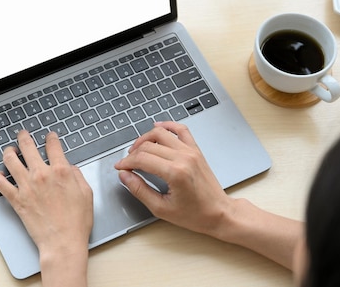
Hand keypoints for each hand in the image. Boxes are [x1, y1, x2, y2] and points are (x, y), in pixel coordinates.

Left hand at [0, 131, 92, 286]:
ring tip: (9, 151)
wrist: (62, 242)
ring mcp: (27, 186)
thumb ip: (77, 176)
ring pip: (10, 160)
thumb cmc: (76, 221)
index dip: (50, 138)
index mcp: (61, 171)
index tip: (49, 136)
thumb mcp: (86, 193)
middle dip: (23, 137)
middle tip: (22, 134)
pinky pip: (0, 183)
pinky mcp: (17, 199)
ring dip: (9, 152)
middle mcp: (41, 174)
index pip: (52, 145)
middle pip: (27, 146)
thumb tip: (70, 168)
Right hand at [114, 121, 231, 235]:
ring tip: (137, 149)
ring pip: (161, 133)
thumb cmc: (195, 214)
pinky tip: (158, 127)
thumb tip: (125, 176)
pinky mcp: (195, 150)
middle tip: (126, 163)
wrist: (219, 212)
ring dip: (145, 138)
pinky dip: (167, 125)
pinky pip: (181, 130)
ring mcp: (191, 151)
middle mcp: (183, 158)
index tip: (120, 167)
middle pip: (148, 146)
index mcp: (175, 173)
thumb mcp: (161, 208)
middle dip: (133, 153)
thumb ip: (140, 190)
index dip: (126, 162)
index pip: (142, 159)